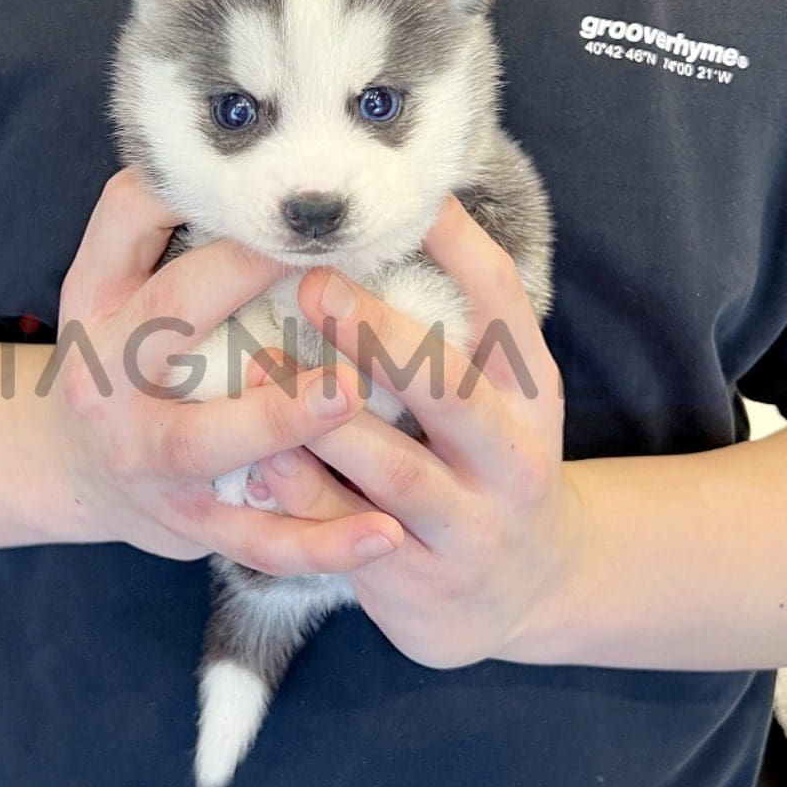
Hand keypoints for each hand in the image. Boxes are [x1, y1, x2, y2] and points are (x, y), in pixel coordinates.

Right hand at [48, 169, 405, 576]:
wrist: (82, 468)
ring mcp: (142, 454)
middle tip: (326, 259)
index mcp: (98, 296)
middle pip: (169, 315)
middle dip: (243, 280)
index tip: (274, 167)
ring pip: (204, 439)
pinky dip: (319, 540)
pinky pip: (254, 534)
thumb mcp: (126, 284)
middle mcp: (106, 372)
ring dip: (277, 417)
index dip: (194, 184)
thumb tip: (269, 150)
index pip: (127, 216)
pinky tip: (384, 533)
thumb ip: (173, 227)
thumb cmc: (136, 351)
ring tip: (349, 394)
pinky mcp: (183, 520)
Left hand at [254, 194, 583, 667]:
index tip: (395, 194)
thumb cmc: (486, 457)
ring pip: (396, 468)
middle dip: (378, 333)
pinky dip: (301, 491)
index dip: (453, 242)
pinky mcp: (420, 580)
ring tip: (263, 361)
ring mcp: (470, 523)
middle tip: (312, 281)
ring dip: (325, 418)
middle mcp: (511, 454)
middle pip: (449, 387)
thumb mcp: (497, 389)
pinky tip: (257, 456)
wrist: (525, 592)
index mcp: (528, 388)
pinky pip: (347, 533)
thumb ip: (453, 317)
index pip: (501, 300)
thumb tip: (389, 206)